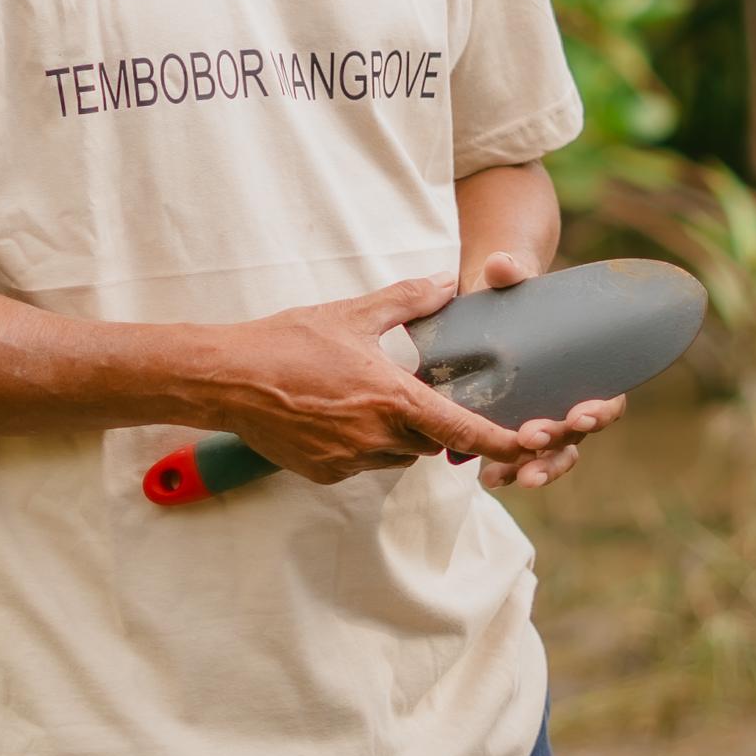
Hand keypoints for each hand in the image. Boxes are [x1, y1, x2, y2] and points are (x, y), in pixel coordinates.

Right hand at [203, 274, 545, 484]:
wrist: (225, 379)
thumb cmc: (286, 342)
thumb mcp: (350, 314)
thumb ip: (406, 300)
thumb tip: (445, 281)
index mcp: (389, 396)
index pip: (459, 429)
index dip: (500, 441)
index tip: (529, 445)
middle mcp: (374, 436)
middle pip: (430, 444)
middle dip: (430, 425)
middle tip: (414, 394)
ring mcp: (348, 460)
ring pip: (396, 456)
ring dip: (396, 435)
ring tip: (364, 399)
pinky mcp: (325, 474)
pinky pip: (362, 464)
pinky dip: (362, 445)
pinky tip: (335, 415)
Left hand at [444, 239, 621, 490]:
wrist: (490, 301)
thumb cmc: (511, 289)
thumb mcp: (510, 277)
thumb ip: (509, 270)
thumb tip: (501, 265)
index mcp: (584, 367)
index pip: (608, 399)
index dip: (600, 412)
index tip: (580, 415)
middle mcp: (569, 399)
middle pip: (578, 436)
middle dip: (558, 445)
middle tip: (532, 441)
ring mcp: (543, 416)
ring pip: (552, 454)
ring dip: (538, 468)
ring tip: (515, 479)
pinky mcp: (514, 426)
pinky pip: (518, 457)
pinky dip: (507, 470)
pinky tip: (489, 479)